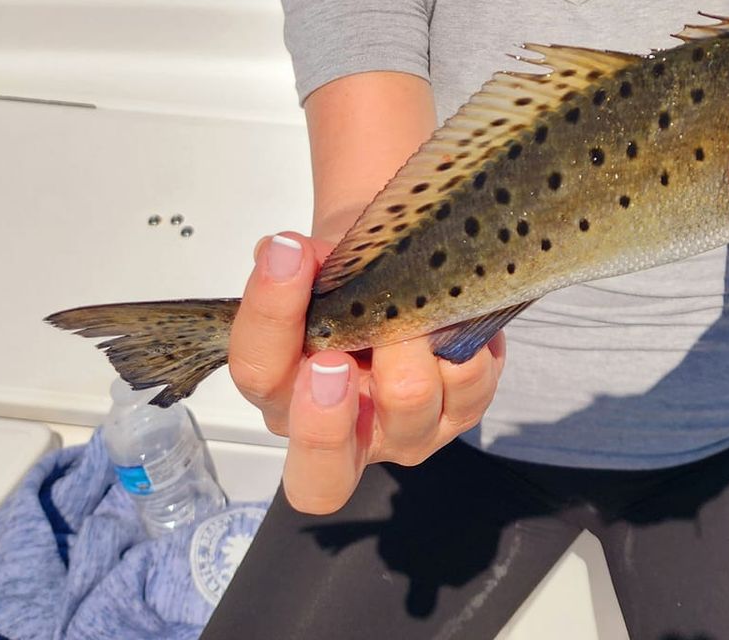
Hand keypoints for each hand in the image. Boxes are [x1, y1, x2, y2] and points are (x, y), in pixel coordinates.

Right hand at [226, 230, 506, 513]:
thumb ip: (301, 264)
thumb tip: (283, 253)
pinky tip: (454, 313)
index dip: (268, 316)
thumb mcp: (320, 265)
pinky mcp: (462, 411)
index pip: (259, 373)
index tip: (287, 256)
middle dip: (323, 422)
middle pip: (321, 475)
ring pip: (408, 410)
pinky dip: (464, 345)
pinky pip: (469, 387)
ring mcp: (405, 431)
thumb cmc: (349, 279)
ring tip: (409, 306)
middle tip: (331, 362)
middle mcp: (342, 431)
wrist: (405, 267)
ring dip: (407, 353)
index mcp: (285, 393)